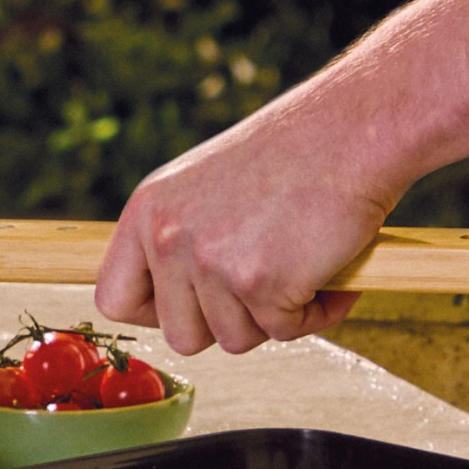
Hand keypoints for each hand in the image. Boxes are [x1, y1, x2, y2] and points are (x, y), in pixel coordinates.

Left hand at [93, 120, 399, 353]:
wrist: (354, 128)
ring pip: (234, 341)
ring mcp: (209, 262)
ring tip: (303, 268)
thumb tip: (170, 303)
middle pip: (181, 336)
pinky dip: (317, 312)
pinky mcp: (258, 283)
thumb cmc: (294, 155)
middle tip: (266, 285)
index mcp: (147, 213)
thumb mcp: (205, 186)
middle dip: (228, 323)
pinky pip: (286, 333)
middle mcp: (166, 237)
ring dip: (275, 317)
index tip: (192, 307)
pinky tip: (333, 272)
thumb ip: (178, 239)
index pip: (113, 300)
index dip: (156, 315)